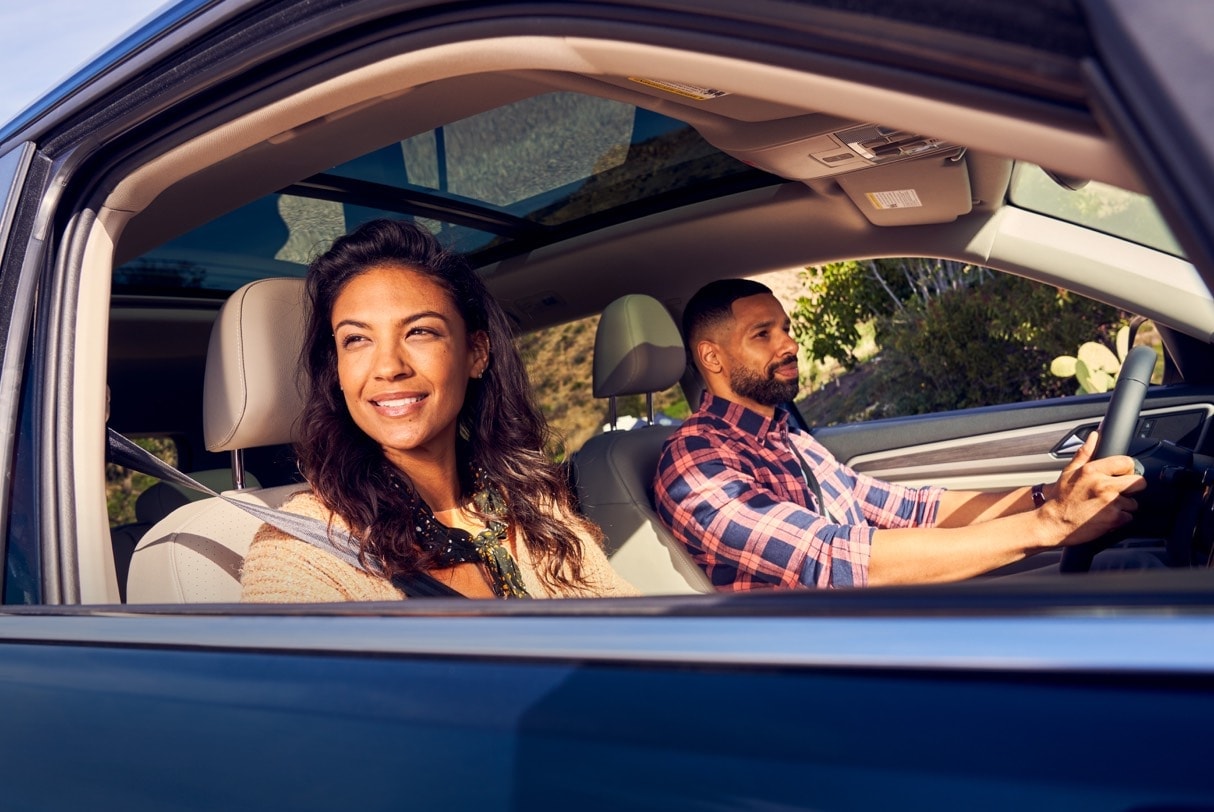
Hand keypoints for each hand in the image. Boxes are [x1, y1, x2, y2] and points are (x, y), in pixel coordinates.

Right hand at [1040, 431, 1145, 546]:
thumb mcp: (1069, 472)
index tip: (1121, 475)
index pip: (1127, 462)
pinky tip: (1106, 517)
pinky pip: (1129, 517)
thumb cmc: (1060, 499)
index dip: (1127, 470)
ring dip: (1124, 506)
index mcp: (1093, 470)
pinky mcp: (1114, 519)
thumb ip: (1085, 453)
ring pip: (1134, 502)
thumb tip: (1095, 436)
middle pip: (1138, 482)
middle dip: (1132, 488)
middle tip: (1119, 492)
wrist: (1052, 523)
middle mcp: (1104, 485)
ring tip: (1108, 507)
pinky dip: (1120, 519)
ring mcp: (1110, 503)